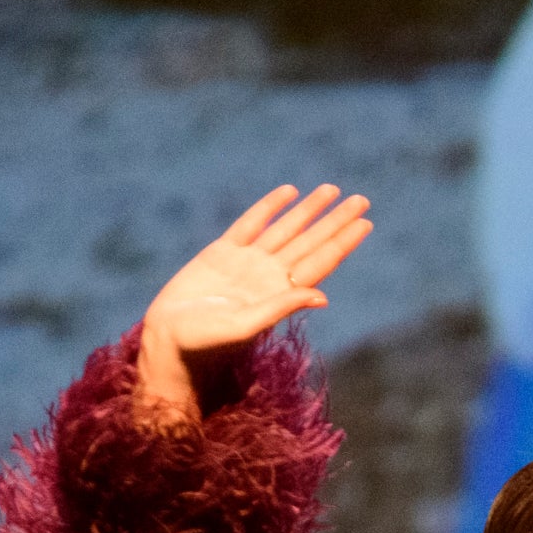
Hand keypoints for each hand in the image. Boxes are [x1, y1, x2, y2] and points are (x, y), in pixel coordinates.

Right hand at [132, 183, 373, 431]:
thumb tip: (323, 296)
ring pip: (285, 229)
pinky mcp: (221, 253)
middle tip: (362, 200)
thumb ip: (280, 308)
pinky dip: (269, 207)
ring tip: (332, 190)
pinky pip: (251, 223)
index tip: (365, 222)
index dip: (342, 242)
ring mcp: (246, 262)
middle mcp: (269, 276)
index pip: (320, 262)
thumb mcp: (245, 326)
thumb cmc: (205, 342)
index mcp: (279, 293)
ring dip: (309, 210)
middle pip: (310, 242)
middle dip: (335, 221)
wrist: (167, 340)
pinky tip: (288, 193)